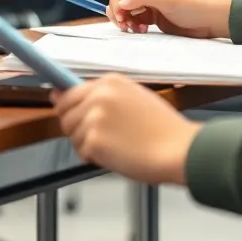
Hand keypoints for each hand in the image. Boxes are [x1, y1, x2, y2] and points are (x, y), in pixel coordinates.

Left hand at [53, 75, 200, 184]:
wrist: (178, 150)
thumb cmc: (163, 129)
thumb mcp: (134, 98)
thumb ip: (102, 96)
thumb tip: (63, 94)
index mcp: (110, 82)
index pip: (70, 92)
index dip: (68, 106)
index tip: (65, 111)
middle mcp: (99, 95)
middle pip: (65, 114)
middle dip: (77, 128)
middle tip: (101, 137)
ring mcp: (95, 117)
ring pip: (72, 134)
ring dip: (87, 144)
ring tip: (115, 146)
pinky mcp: (94, 140)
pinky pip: (81, 151)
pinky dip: (94, 158)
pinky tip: (116, 155)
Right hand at [107, 0, 230, 38]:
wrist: (206, 21)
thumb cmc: (190, 7)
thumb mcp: (167, 1)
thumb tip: (121, 3)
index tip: (119, 14)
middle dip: (119, 11)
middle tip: (123, 25)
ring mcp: (148, 3)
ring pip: (126, 10)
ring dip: (126, 20)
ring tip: (134, 29)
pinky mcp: (150, 15)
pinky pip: (134, 19)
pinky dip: (134, 26)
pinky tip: (142, 30)